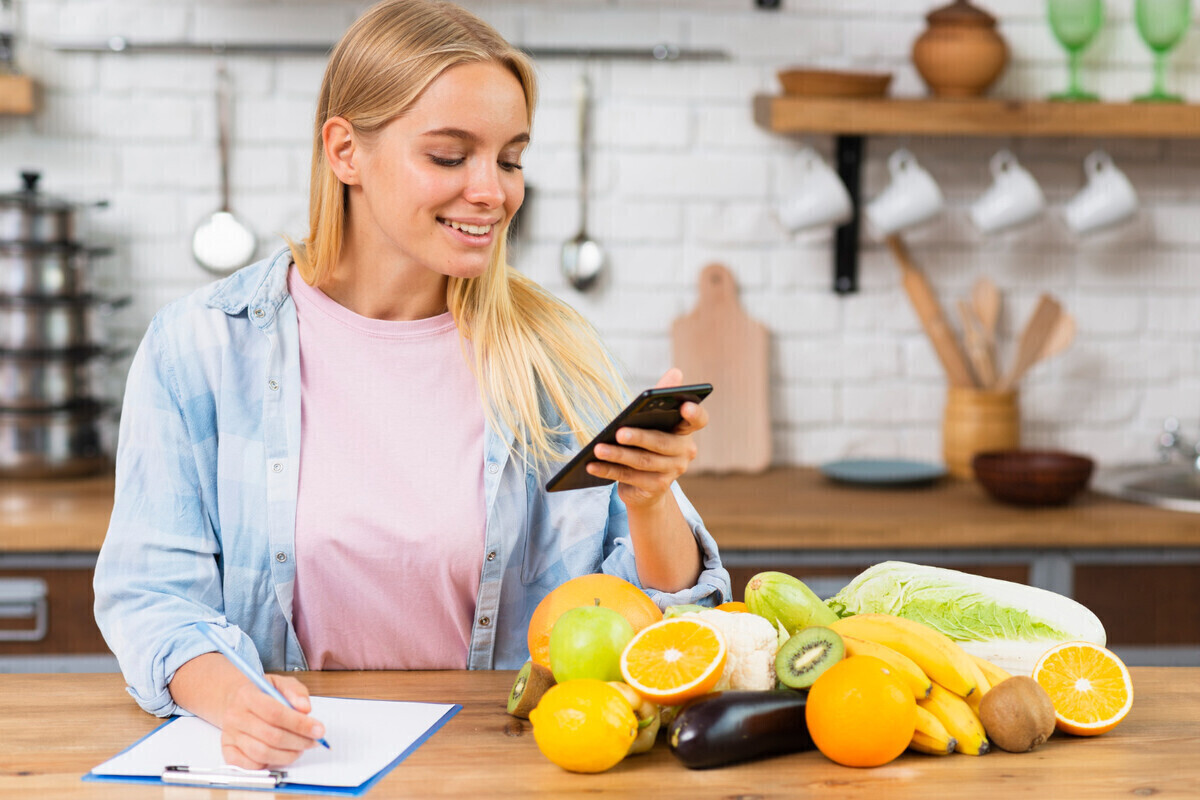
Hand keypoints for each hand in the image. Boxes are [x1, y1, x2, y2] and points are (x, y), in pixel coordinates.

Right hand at [218, 674, 324, 768]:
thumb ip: (296, 692)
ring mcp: (230, 735)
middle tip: (314, 741)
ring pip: (262, 753)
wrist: (236, 701)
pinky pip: (250, 765)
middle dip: (298, 741)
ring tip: (300, 748)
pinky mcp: (228, 750)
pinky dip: (269, 763)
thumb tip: (305, 709)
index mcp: (247, 695)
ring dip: (287, 755)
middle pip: (271, 736)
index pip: (275, 713)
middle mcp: (235, 716)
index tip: (319, 729)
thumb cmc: (263, 693)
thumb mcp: (281, 683)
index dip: (299, 724)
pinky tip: (280, 754)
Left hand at [586, 367, 707, 509]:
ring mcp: (672, 473)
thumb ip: (661, 397)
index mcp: (686, 431)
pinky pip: (629, 477)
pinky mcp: (656, 488)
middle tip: (618, 432)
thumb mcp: (653, 420)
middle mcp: (685, 452)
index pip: (699, 421)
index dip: (695, 414)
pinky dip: (608, 470)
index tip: (685, 406)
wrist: (645, 487)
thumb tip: (676, 372)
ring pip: (642, 461)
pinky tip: (591, 465)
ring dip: (617, 455)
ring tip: (597, 448)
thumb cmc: (648, 443)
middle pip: (662, 444)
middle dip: (639, 437)